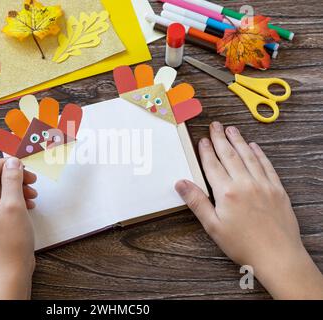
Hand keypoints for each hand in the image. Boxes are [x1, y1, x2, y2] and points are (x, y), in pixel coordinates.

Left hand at [0, 158, 37, 299]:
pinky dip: (18, 198)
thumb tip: (12, 161)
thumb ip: (13, 180)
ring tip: (33, 194)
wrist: (11, 270)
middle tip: (32, 180)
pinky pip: (5, 200)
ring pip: (2, 188)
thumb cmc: (11, 242)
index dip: (5, 164)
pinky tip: (29, 204)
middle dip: (14, 176)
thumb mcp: (14, 204)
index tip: (23, 167)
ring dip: (18, 187)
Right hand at [175, 122, 322, 298]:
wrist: (277, 256)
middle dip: (220, 139)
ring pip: (248, 156)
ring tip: (231, 130)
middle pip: (230, 155)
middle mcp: (245, 183)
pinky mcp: (277, 189)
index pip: (213, 165)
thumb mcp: (213, 226)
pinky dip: (259, 154)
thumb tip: (181, 183)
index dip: (206, 151)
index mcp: (227, 192)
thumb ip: (197, 202)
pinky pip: (267, 166)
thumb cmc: (243, 245)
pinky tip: (254, 147)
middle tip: (215, 126)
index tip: (202, 140)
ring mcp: (263, 184)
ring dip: (239, 141)